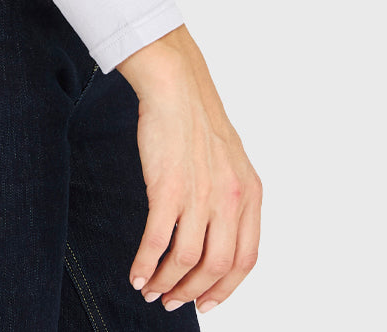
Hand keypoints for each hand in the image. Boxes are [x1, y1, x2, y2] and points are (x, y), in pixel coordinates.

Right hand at [116, 25, 261, 314]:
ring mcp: (199, 194)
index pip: (246, 259)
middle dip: (193, 292)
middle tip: (172, 301)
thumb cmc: (196, 118)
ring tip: (150, 290)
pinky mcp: (167, 188)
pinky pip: (157, 241)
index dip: (227, 288)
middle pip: (218, 267)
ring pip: (186, 260)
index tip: (207, 302)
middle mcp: (230, 199)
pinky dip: (145, 265)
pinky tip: (136, 274)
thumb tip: (215, 237)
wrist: (175, 85)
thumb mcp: (230, 160)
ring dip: (166, 284)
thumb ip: (230, 198)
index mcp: (250, 193)